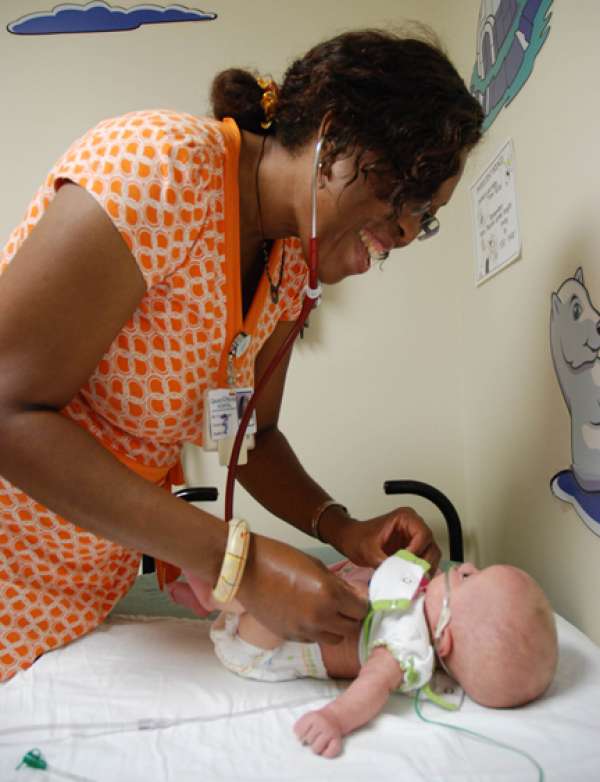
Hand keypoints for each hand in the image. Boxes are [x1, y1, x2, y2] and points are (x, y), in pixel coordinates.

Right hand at [236, 534, 366, 644]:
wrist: (246, 569)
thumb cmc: (280, 559)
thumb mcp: (316, 565)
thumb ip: (338, 583)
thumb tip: (355, 596)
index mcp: (329, 594)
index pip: (361, 610)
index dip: (361, 603)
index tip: (357, 599)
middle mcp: (320, 617)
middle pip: (352, 628)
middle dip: (351, 616)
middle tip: (346, 605)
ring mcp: (304, 630)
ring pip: (335, 638)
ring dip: (336, 627)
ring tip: (327, 612)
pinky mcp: (290, 637)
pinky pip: (314, 639)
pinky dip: (317, 630)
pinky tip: (308, 615)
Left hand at [294, 709, 342, 757]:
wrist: (334, 717)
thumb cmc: (318, 720)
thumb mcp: (307, 717)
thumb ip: (298, 726)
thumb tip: (298, 739)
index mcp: (313, 717)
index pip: (299, 733)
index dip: (300, 735)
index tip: (304, 733)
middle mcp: (323, 724)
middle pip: (308, 741)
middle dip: (309, 740)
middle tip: (314, 735)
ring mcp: (331, 733)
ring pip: (316, 750)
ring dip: (316, 748)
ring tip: (319, 741)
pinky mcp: (338, 741)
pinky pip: (328, 754)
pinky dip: (326, 754)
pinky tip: (326, 746)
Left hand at [332, 507, 440, 571]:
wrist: (350, 540)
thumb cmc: (357, 538)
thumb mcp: (368, 550)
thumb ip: (384, 562)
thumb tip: (399, 576)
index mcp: (405, 517)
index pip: (423, 534)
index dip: (417, 551)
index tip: (407, 564)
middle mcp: (414, 526)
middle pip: (431, 545)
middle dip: (424, 563)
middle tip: (414, 578)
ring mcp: (415, 538)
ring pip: (431, 555)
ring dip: (425, 569)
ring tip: (414, 581)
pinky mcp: (413, 550)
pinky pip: (424, 561)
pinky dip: (421, 572)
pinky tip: (413, 581)